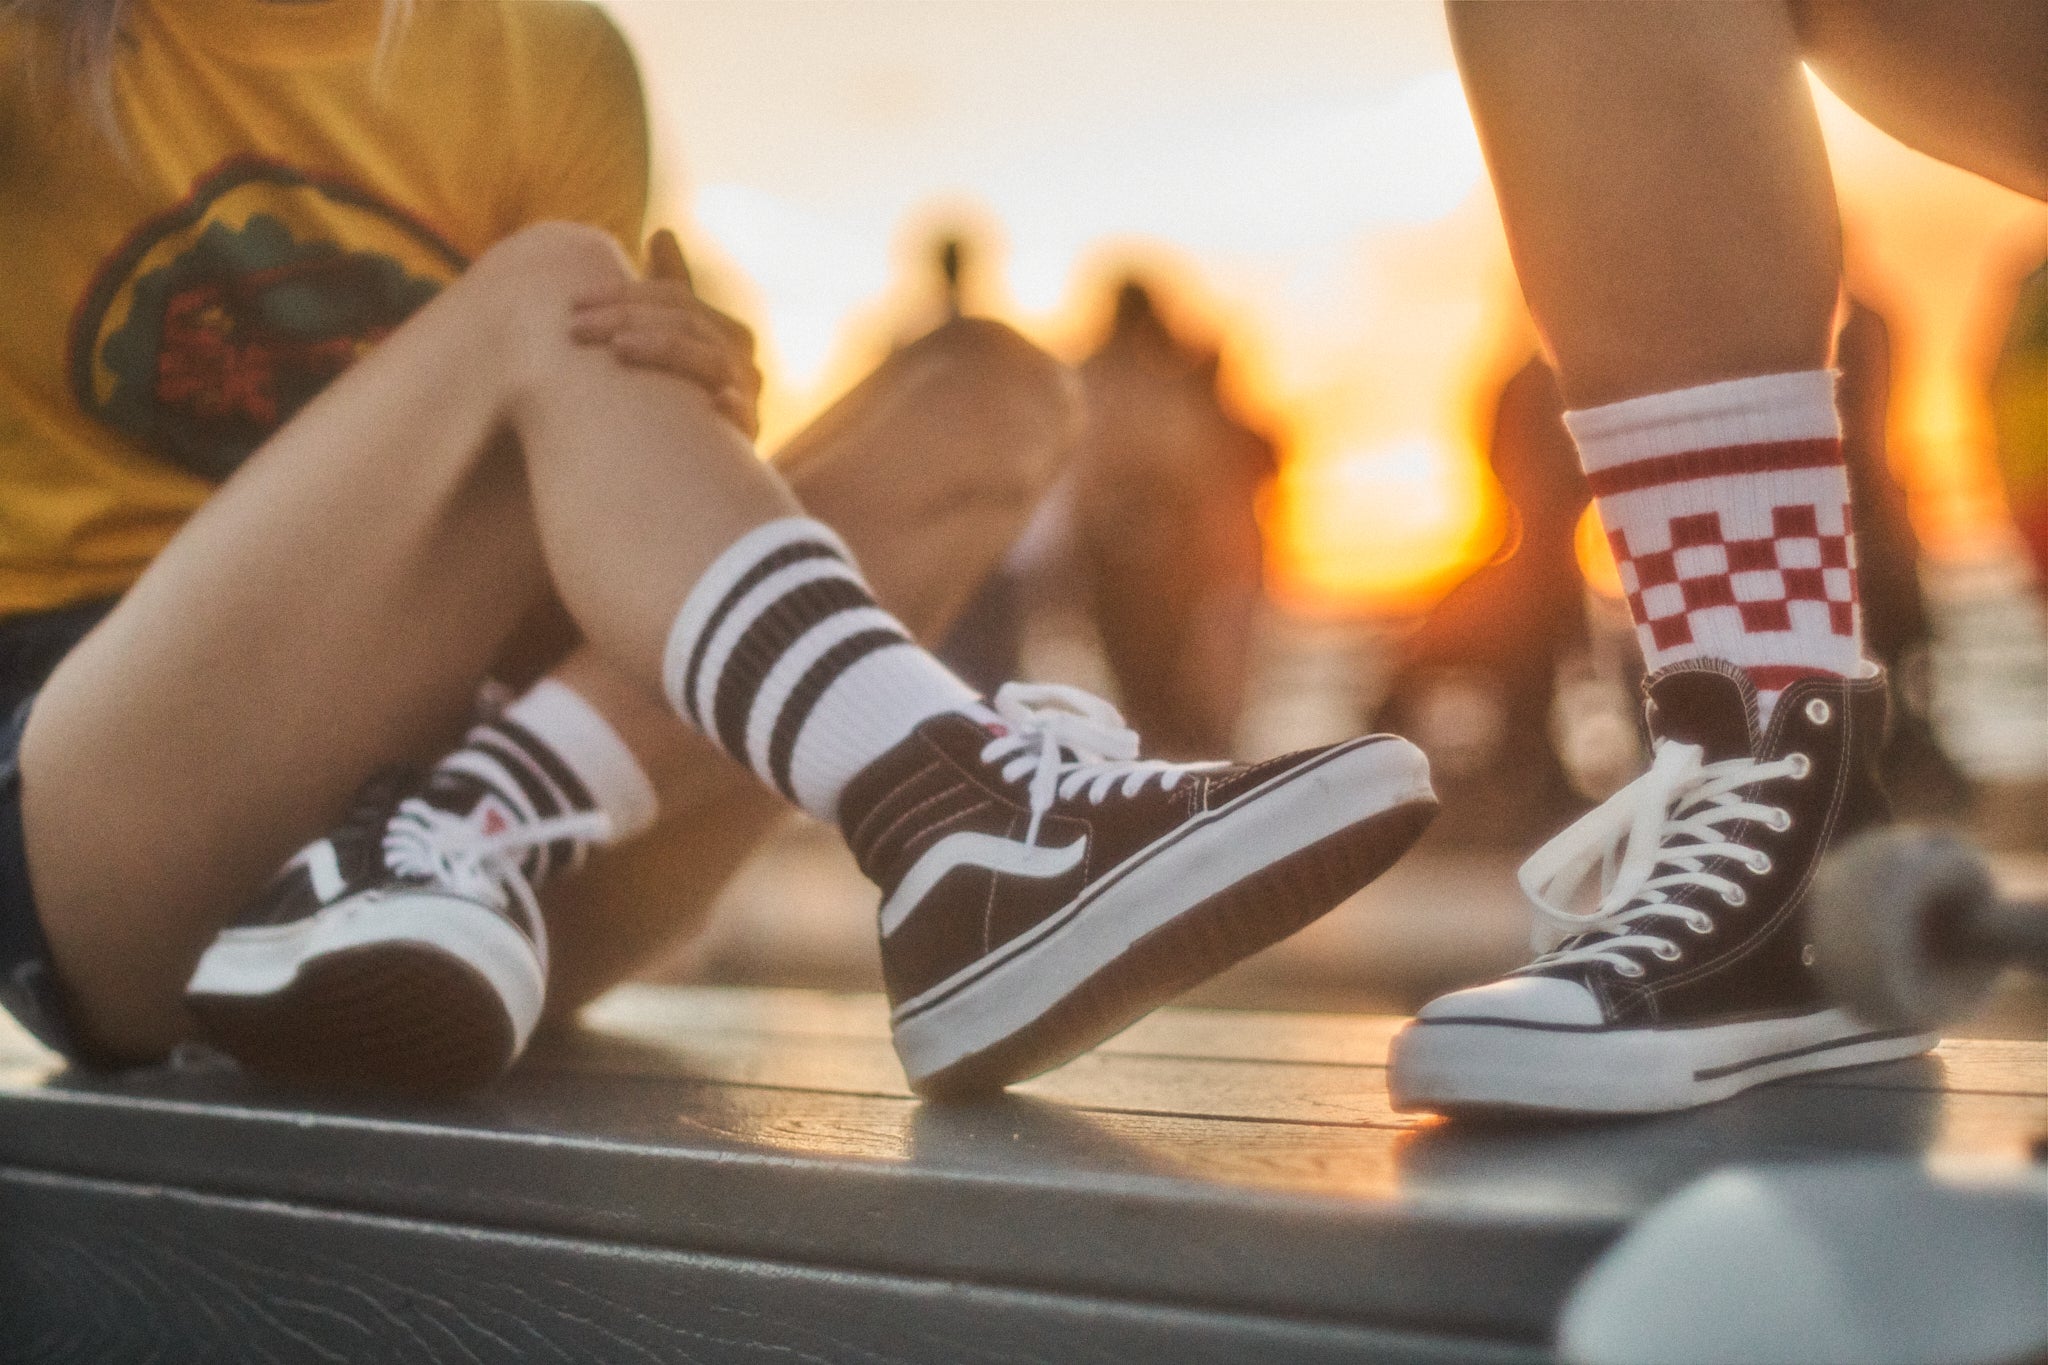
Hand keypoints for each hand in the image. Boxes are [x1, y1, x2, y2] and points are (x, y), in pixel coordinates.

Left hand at [570, 229, 762, 437]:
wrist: (710, 468)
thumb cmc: (686, 397)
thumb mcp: (679, 341)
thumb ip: (674, 290)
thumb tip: (663, 231)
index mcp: (725, 332)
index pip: (675, 298)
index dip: (624, 294)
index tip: (573, 303)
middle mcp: (741, 360)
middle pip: (686, 323)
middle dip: (628, 318)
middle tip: (575, 327)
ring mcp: (747, 396)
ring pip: (710, 359)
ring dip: (664, 349)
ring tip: (618, 348)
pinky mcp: (748, 437)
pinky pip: (743, 415)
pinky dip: (729, 405)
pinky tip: (708, 401)